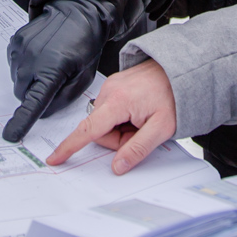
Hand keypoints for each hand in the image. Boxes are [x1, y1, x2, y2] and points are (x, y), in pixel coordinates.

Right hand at [2, 0, 111, 142]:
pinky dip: (25, 65)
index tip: (11, 135)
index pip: (33, 103)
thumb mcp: (83, 75)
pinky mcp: (16, 41)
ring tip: (48, 63)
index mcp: (52, 71)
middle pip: (23, 94)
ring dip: (29, 79)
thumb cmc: (85, 44)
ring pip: (18, 79)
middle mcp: (32, 60)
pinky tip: (41, 54)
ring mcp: (21, 49)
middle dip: (33, 95)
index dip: (21, 121)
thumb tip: (44, 112)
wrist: (78, 11)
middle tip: (51, 83)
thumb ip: (64, 97)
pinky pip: (15, 64)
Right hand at [46, 59, 175, 174]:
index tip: (55, 157)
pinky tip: (138, 113)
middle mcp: (110, 91)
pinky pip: (110, 111)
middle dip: (117, 139)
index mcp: (118, 102)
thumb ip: (138, 149)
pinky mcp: (115, 86)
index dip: (69, 146)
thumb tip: (118, 166)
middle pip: (99, 130)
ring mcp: (111, 86)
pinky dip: (122, 118)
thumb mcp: (162, 128)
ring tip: (142, 121)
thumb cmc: (174, 95)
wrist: (182, 69)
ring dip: (120, 129)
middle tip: (140, 134)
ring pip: (104, 122)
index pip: (88, 129)